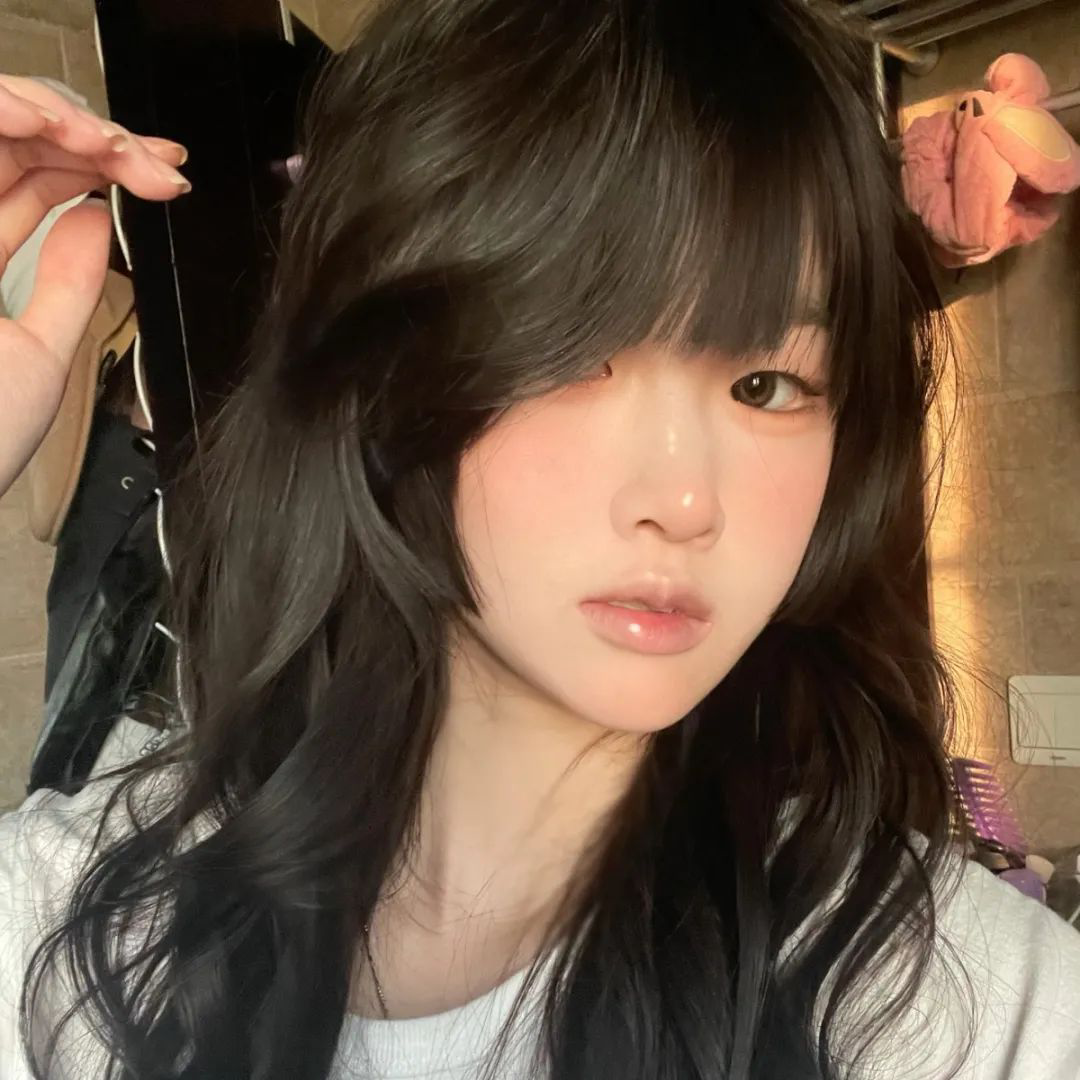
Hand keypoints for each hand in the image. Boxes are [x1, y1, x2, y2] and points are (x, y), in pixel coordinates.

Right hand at [0, 75, 190, 497]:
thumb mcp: (42, 348)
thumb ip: (69, 280)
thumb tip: (98, 218)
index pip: (38, 180)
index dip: (101, 165)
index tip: (165, 175)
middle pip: (16, 139)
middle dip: (94, 133)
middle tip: (152, 157)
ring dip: (54, 115)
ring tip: (110, 143)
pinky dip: (2, 111)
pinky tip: (49, 122)